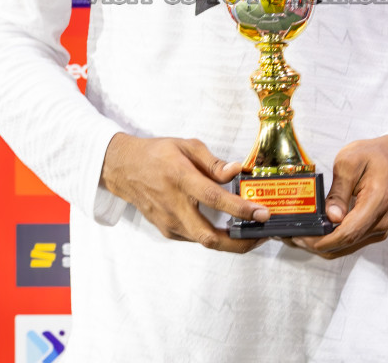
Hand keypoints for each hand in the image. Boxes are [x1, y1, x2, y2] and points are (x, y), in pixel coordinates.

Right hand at [100, 133, 270, 252]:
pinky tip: (229, 229)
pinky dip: (215, 237)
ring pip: (204, 242)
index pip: (214, 199)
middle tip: (263, 234)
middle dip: (240, 242)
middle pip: (210, 236)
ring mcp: (169, 222)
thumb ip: (213, 161)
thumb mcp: (186, 146)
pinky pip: (196, 238)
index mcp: (180, 179)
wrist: (124, 169)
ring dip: (231, 242)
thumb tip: (236, 171)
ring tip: (252, 232)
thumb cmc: (157, 155)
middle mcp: (174, 206)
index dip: (240, 209)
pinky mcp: (168, 231)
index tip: (262, 213)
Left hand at [289, 135, 387, 259]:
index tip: (299, 236)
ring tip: (296, 235)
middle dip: (315, 244)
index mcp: (377, 203)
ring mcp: (378, 229)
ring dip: (320, 245)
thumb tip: (331, 217)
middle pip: (344, 244)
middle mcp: (380, 222)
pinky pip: (349, 241)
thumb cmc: (371, 156)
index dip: (321, 239)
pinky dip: (330, 240)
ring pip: (345, 247)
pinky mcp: (373, 230)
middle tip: (289, 236)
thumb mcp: (349, 163)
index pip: (347, 233)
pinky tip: (313, 232)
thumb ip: (339, 191)